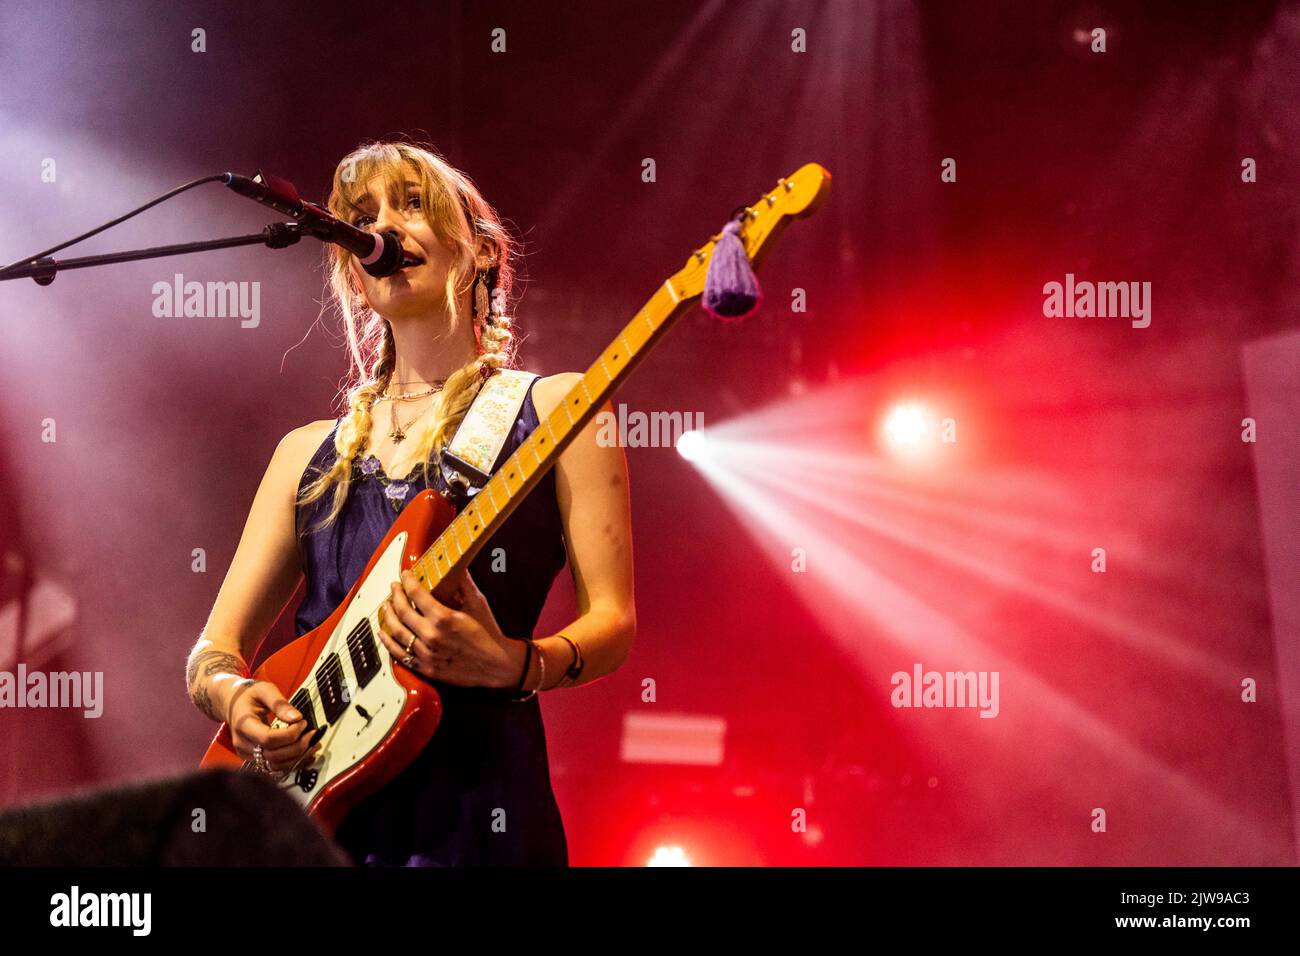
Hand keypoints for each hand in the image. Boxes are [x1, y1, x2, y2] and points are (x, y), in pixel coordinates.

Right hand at [227, 680, 320, 773]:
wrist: (233, 704)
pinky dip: (292, 762)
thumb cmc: (249, 695)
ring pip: (274, 765)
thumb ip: (280, 703)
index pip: (267, 738)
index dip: (289, 734)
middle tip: (312, 734)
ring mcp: (247, 754)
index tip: (303, 723)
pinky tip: (306, 754)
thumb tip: (296, 718)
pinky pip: (274, 766)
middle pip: (272, 756)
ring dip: (297, 758)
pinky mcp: (254, 759)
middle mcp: (243, 743)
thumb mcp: (265, 690)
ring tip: (313, 744)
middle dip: (297, 747)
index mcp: (243, 724)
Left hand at [377, 568, 519, 688]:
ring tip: (386, 606)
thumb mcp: (478, 604)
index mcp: (444, 618)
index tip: (405, 575)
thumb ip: (464, 584)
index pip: (416, 594)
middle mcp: (431, 635)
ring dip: (388, 616)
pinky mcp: (426, 667)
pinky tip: (384, 633)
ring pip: (397, 632)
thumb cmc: (488, 634)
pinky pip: (400, 654)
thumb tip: (457, 568)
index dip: (408, 581)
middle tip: (394, 587)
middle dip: (395, 595)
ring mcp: (426, 653)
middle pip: (402, 611)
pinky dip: (388, 642)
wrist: (496, 664)